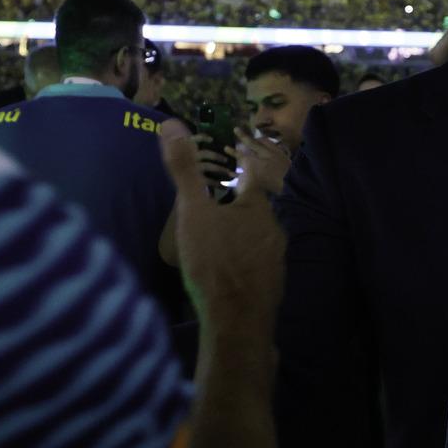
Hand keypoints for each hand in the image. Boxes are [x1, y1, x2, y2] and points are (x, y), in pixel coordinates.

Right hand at [160, 120, 283, 337]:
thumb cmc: (214, 262)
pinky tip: (225, 271)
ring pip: (256, 239)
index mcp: (258, 208)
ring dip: (239, 237)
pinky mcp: (272, 288)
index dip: (235, 168)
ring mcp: (276, 262)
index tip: (224, 162)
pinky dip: (241, 263)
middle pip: (253, 210)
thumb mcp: (193, 212)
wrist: (236, 323)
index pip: (249, 177)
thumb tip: (172, 123)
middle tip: (211, 207)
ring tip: (215, 241)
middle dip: (234, 206)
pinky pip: (255, 266)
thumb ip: (185, 170)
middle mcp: (274, 231)